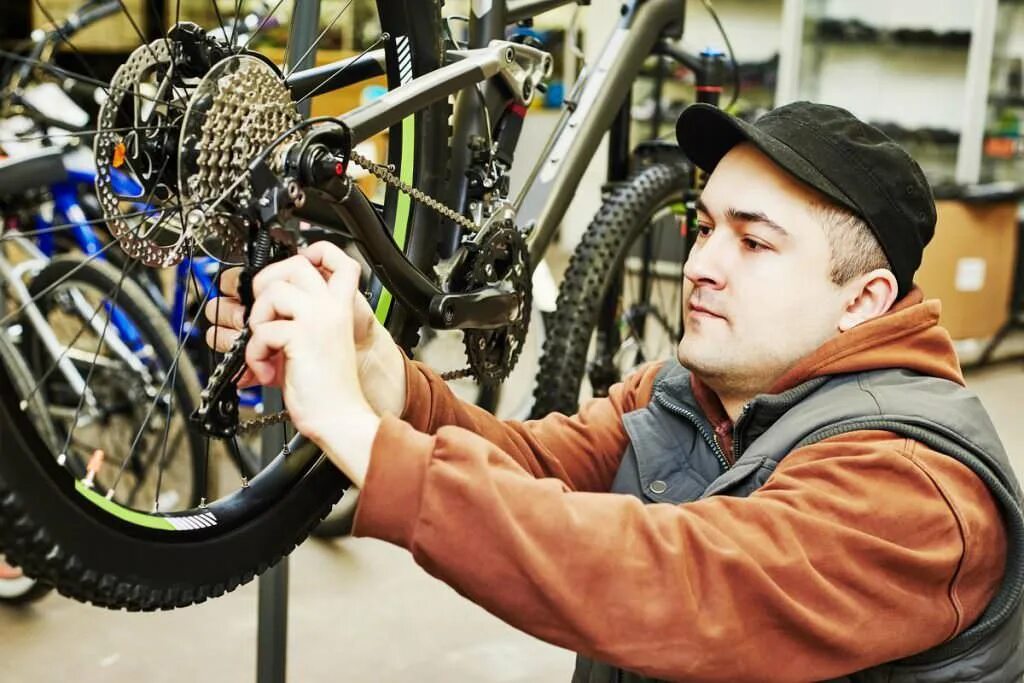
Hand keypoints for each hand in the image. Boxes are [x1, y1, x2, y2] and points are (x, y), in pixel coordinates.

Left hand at [244, 245, 379, 483]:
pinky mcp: (302, 336)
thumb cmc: (325, 388)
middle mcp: (331, 307)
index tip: (298, 270)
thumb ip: (295, 319)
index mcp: (339, 307)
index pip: (339, 260)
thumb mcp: (314, 344)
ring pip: (273, 291)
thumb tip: (258, 307)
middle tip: (265, 313)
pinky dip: (255, 353)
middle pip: (296, 264)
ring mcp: (318, 318)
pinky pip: (262, 330)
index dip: (317, 253)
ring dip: (257, 320)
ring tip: (264, 346)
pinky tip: (266, 370)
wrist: (338, 417)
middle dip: (268, 284)